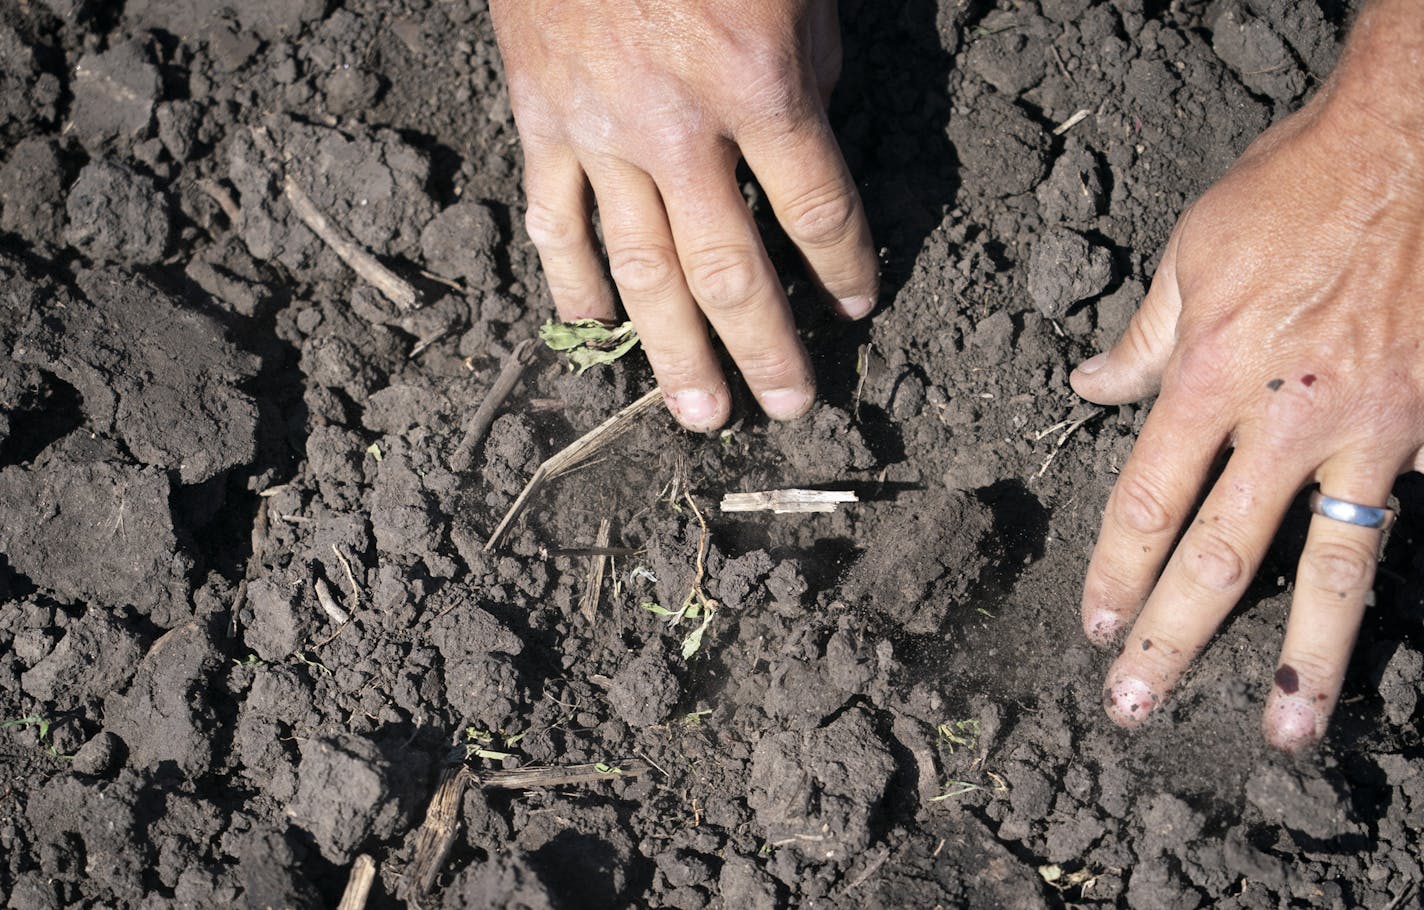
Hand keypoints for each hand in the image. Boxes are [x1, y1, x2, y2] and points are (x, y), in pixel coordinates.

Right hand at [491, 0, 877, 429]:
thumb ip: (811, 72)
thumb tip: (810, 146)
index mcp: (760, 84)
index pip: (818, 213)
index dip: (845, 270)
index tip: (857, 307)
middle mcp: (679, 128)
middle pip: (730, 271)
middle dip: (767, 349)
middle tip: (790, 409)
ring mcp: (599, 131)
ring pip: (640, 270)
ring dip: (673, 352)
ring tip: (701, 414)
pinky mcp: (539, 119)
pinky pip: (555, 222)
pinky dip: (573, 283)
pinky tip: (594, 330)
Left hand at [1071, 0, 1423, 751]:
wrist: (1421, 144)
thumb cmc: (1298, 187)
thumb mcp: (1193, 250)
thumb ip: (1143, 337)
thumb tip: (1090, 385)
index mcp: (1211, 375)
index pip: (1147, 501)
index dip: (1116, 572)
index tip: (1094, 627)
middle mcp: (1287, 419)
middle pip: (1220, 557)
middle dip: (1173, 641)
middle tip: (1135, 709)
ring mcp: (1371, 433)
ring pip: (1334, 569)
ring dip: (1305, 661)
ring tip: (1283, 733)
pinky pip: (1394, 515)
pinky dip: (1374, 570)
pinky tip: (1355, 628)